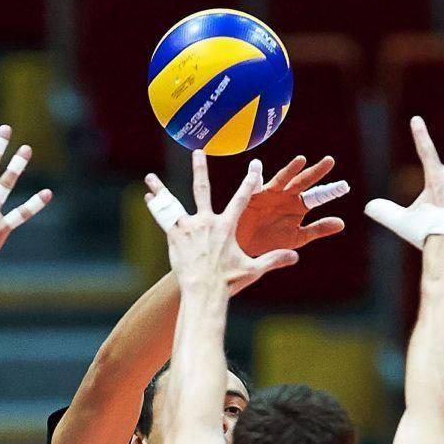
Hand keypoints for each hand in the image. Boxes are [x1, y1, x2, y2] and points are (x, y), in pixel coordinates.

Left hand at [145, 151, 297, 293]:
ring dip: (162, 189)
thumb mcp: (253, 269)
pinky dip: (155, 207)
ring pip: (173, 202)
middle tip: (198, 152)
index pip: (242, 198)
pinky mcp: (174, 236)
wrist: (203, 291)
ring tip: (150, 177)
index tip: (255, 166)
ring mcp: (188, 227)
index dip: (250, 181)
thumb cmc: (228, 281)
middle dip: (200, 169)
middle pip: (202, 189)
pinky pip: (163, 218)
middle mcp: (206, 221)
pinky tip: (148, 198)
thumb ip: (273, 260)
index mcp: (226, 226)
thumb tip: (295, 255)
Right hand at [236, 155, 346, 255]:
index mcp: (299, 206)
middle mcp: (287, 196)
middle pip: (304, 182)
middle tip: (330, 161)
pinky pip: (256, 184)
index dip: (331, 191)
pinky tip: (256, 166)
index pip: (318, 196)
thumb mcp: (298, 237)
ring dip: (291, 170)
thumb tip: (341, 223)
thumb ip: (318, 229)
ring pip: (283, 179)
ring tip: (302, 160)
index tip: (344, 186)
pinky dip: (255, 174)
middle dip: (316, 172)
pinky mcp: (254, 195)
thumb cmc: (272, 242)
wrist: (249, 248)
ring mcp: (271, 193)